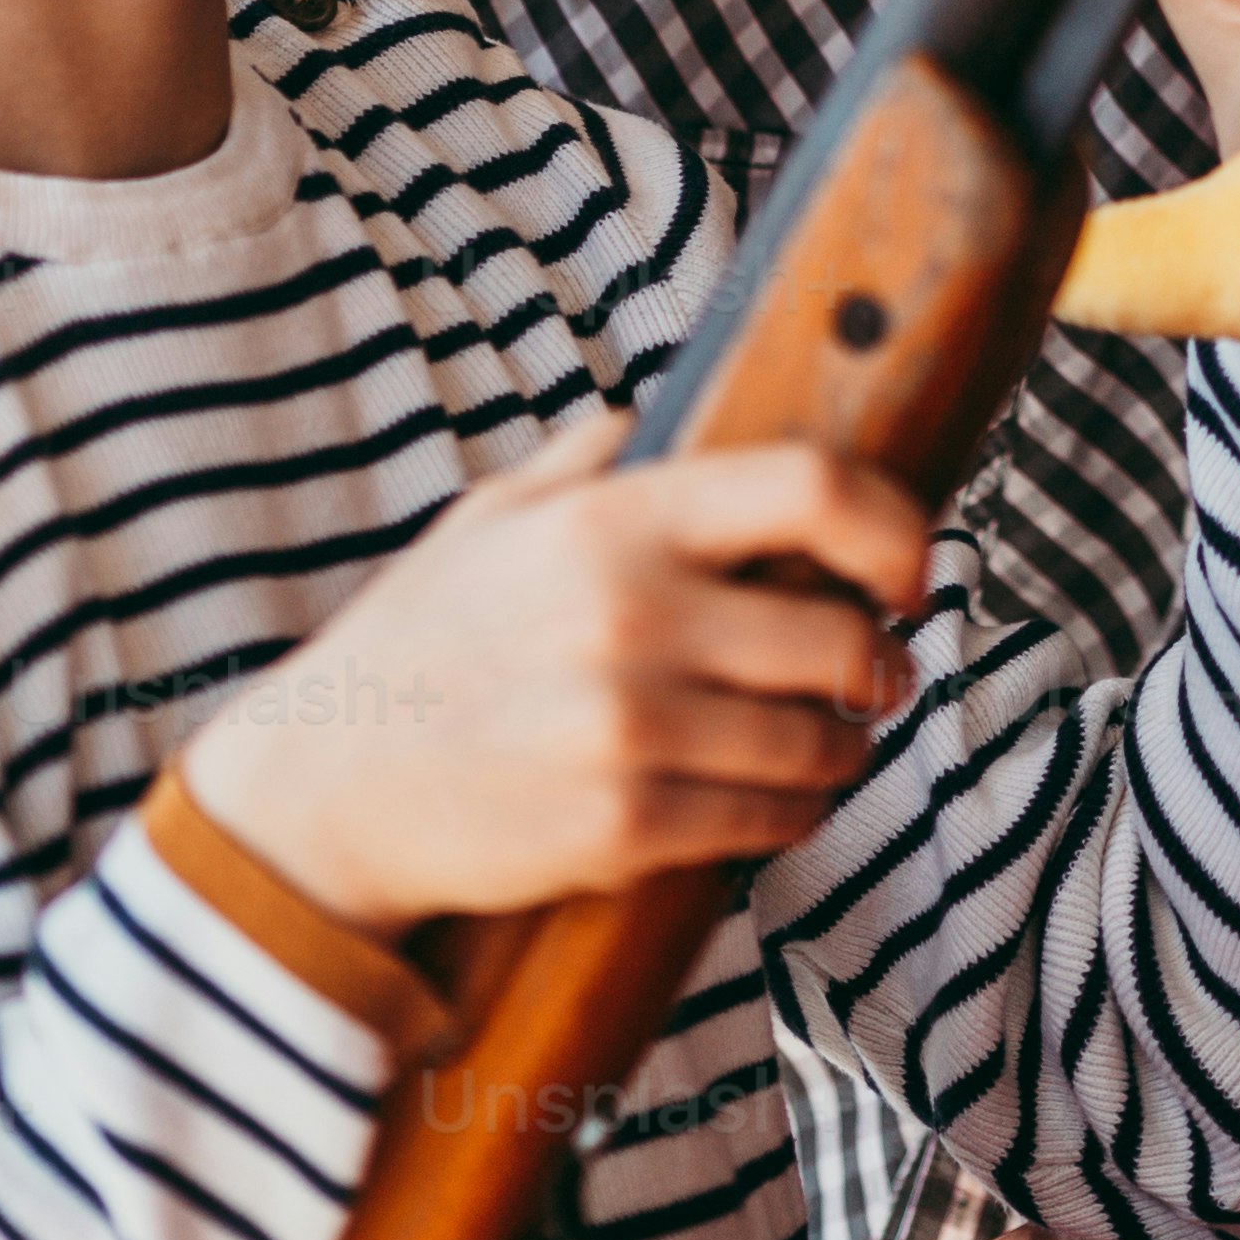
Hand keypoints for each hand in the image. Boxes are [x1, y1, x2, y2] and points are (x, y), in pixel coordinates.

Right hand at [180, 418, 927, 945]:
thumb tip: (660, 409)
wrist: (326, 793)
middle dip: (880, 660)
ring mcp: (630, 729)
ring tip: (833, 739)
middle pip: (838, 635)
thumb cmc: (417, 645)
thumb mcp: (489, 519)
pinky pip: (765, 821)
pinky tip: (779, 800)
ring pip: (816, 740)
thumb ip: (586, 460)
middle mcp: (633, 616)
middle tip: (880, 670)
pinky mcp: (623, 830)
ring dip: (844, 745)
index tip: (913, 564)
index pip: (809, 487)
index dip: (893, 523)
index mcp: (613, 521)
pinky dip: (792, 814)